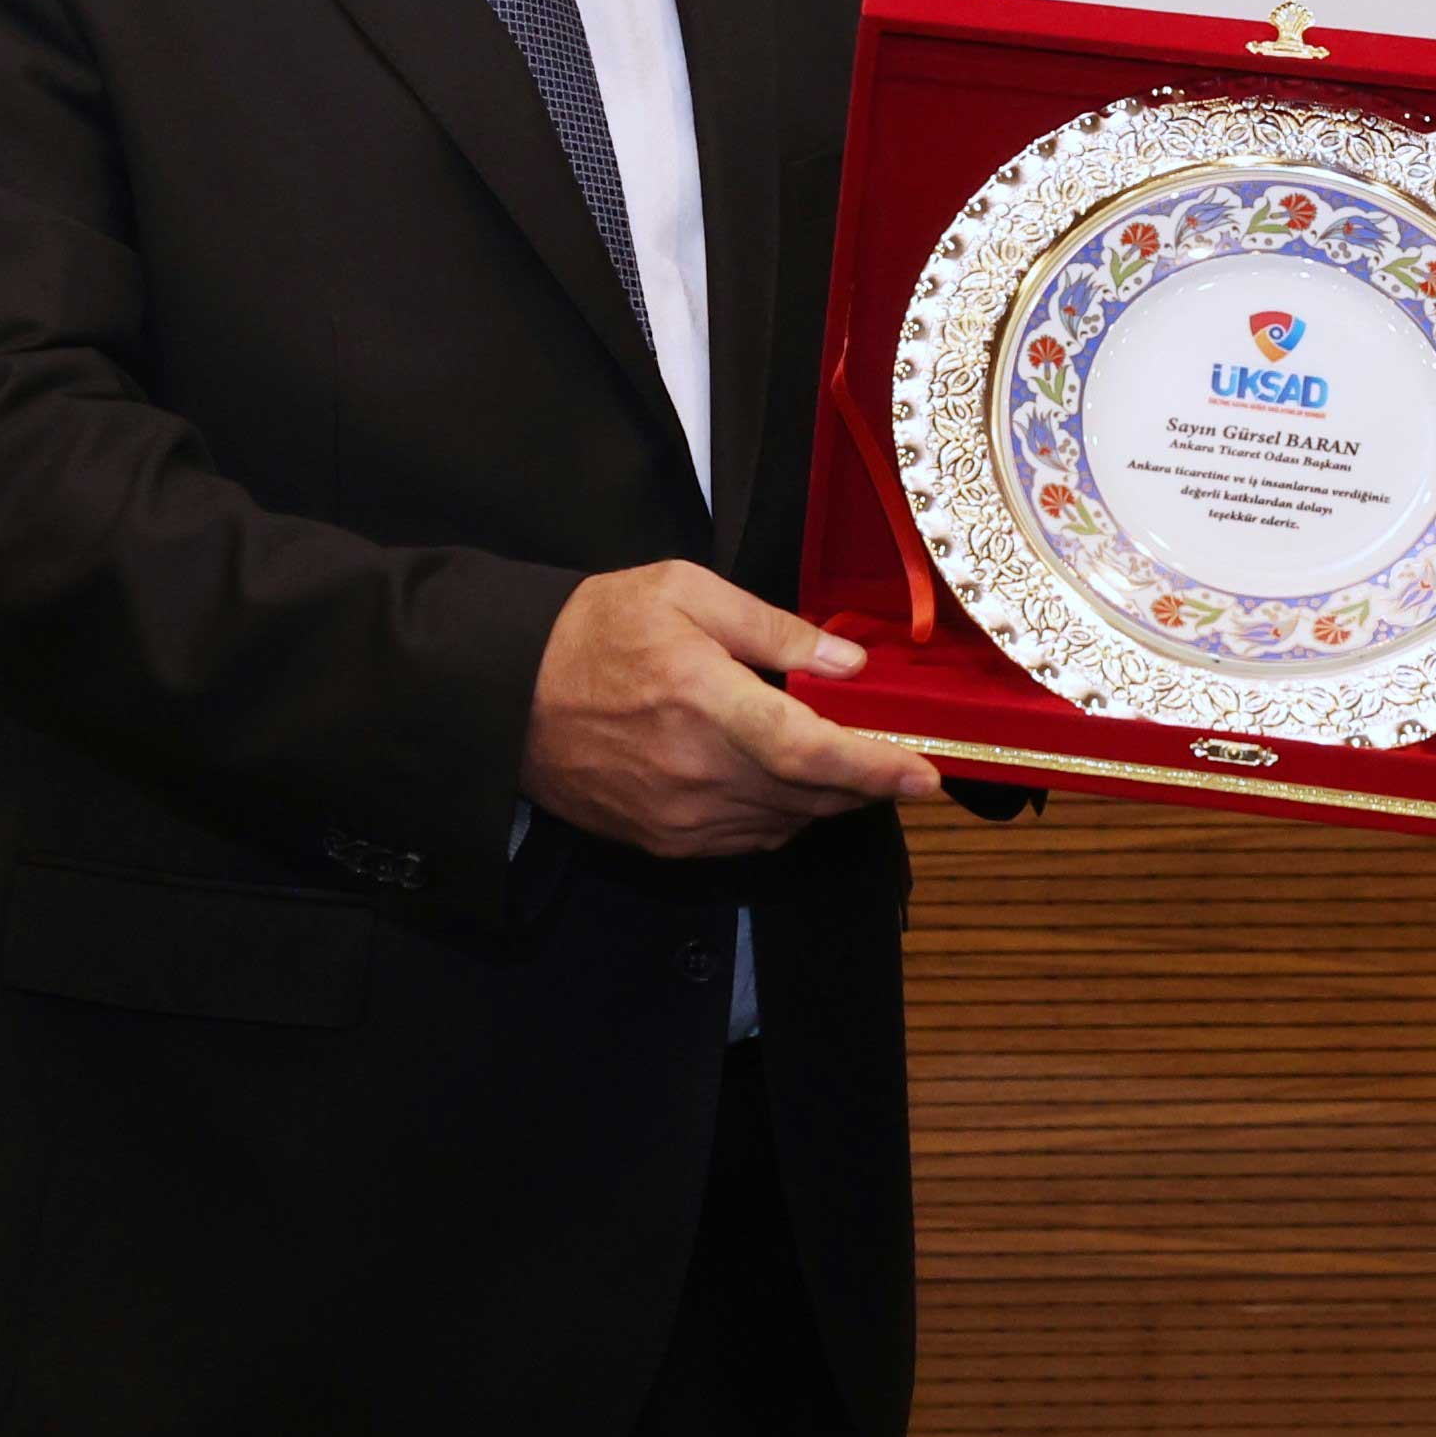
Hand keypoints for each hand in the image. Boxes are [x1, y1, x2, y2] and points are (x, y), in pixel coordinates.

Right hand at [517, 561, 940, 857]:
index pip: (811, 749)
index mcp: (705, 701)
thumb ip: (773, 631)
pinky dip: (782, 816)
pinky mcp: (661, 842)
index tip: (928, 775)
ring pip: (785, 824)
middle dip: (866, 783)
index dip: (876, 768)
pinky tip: (784, 783)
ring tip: (842, 763)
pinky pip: (747, 840)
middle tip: (900, 760)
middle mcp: (696, 773)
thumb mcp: (686, 593)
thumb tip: (848, 667)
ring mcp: (677, 818)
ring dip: (826, 800)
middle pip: (810, 795)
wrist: (507, 692)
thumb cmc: (598, 628)